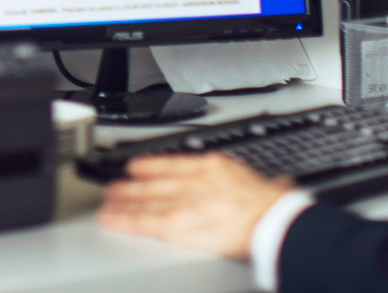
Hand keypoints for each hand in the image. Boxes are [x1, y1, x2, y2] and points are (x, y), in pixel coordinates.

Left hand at [97, 153, 293, 260]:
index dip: (152, 165)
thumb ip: (266, 183)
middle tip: (113, 185)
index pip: (174, 164)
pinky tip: (110, 218)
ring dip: (122, 200)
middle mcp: (193, 180)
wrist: (273, 222)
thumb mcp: (268, 184)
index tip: (137, 166)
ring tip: (106, 201)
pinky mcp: (177, 223)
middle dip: (132, 184)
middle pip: (155, 181)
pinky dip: (124, 219)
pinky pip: (144, 220)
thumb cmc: (275, 208)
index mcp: (213, 167)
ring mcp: (182, 200)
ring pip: (144, 199)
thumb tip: (281, 184)